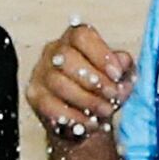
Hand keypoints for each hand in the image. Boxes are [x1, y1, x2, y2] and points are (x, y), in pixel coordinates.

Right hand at [30, 24, 135, 144]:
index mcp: (75, 39)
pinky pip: (50, 106)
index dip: (101, 54)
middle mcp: (53, 51)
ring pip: (58, 83)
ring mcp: (40, 73)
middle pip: (67, 58)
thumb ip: (124, 67)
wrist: (85, 119)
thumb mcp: (121, 76)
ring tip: (105, 111)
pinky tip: (90, 122)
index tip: (117, 74)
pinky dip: (73, 117)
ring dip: (86, 100)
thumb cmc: (103, 90)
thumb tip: (122, 63)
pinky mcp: (34, 95)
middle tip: (112, 96)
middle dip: (94, 80)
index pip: (82, 36)